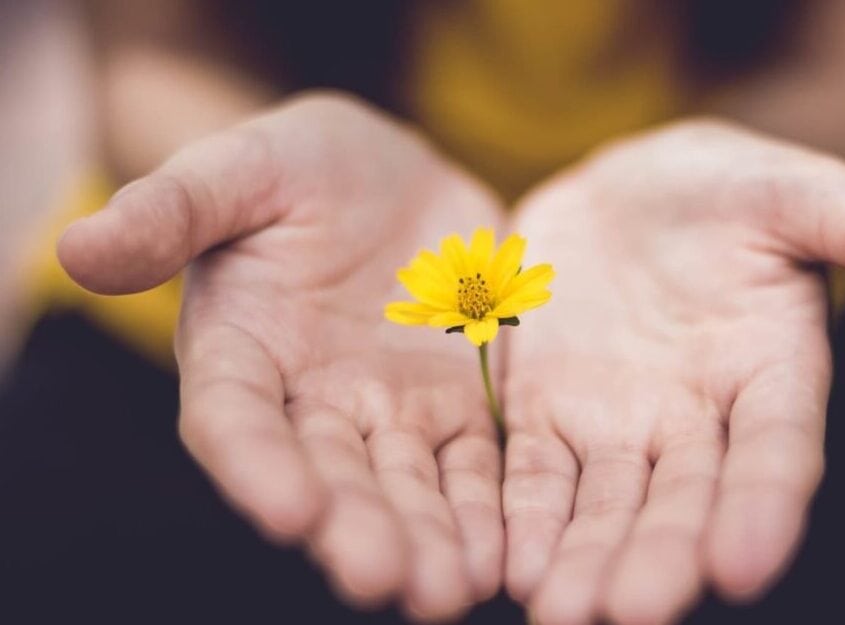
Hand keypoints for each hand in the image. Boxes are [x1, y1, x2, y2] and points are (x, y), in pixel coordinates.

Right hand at [58, 93, 505, 620]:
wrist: (390, 175)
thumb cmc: (298, 167)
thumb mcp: (240, 169)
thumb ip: (173, 209)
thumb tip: (78, 247)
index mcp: (241, 351)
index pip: (236, 419)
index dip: (256, 465)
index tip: (289, 511)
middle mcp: (311, 401)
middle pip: (329, 475)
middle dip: (355, 528)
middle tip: (384, 580)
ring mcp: (389, 410)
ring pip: (406, 486)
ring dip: (427, 540)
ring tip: (449, 590)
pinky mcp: (457, 405)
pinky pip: (474, 465)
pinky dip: (487, 509)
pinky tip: (504, 555)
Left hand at [502, 120, 844, 624]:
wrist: (628, 192)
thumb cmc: (728, 190)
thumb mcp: (801, 194)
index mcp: (772, 372)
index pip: (777, 450)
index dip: (764, 505)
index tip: (744, 565)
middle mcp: (698, 419)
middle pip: (683, 499)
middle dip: (659, 557)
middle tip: (632, 616)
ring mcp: (618, 423)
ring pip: (605, 505)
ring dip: (585, 559)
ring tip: (561, 613)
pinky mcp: (547, 412)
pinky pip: (533, 473)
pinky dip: (523, 516)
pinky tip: (508, 565)